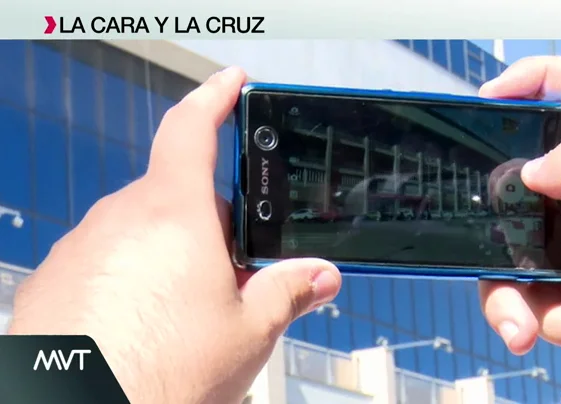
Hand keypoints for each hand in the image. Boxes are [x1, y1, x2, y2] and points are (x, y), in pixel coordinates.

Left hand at [8, 67, 341, 402]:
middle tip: (226, 276)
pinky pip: (102, 262)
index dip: (215, 97)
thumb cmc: (161, 376)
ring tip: (181, 317)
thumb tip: (320, 275)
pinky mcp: (55, 280)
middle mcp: (121, 219)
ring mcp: (81, 248)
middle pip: (175, 198)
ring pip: (139, 234)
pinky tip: (140, 326)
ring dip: (166, 259)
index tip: (229, 83)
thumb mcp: (248, 331)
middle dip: (205, 227)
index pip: (193, 129)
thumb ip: (288, 290)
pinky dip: (127, 280)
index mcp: (175, 215)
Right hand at [478, 57, 560, 402]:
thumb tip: (532, 166)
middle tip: (494, 232)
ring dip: (511, 291)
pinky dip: (534, 318)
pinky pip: (520, 292)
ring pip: (510, 247)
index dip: (536, 77)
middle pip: (522, 176)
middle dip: (498, 212)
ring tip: (534, 317)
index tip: (492, 95)